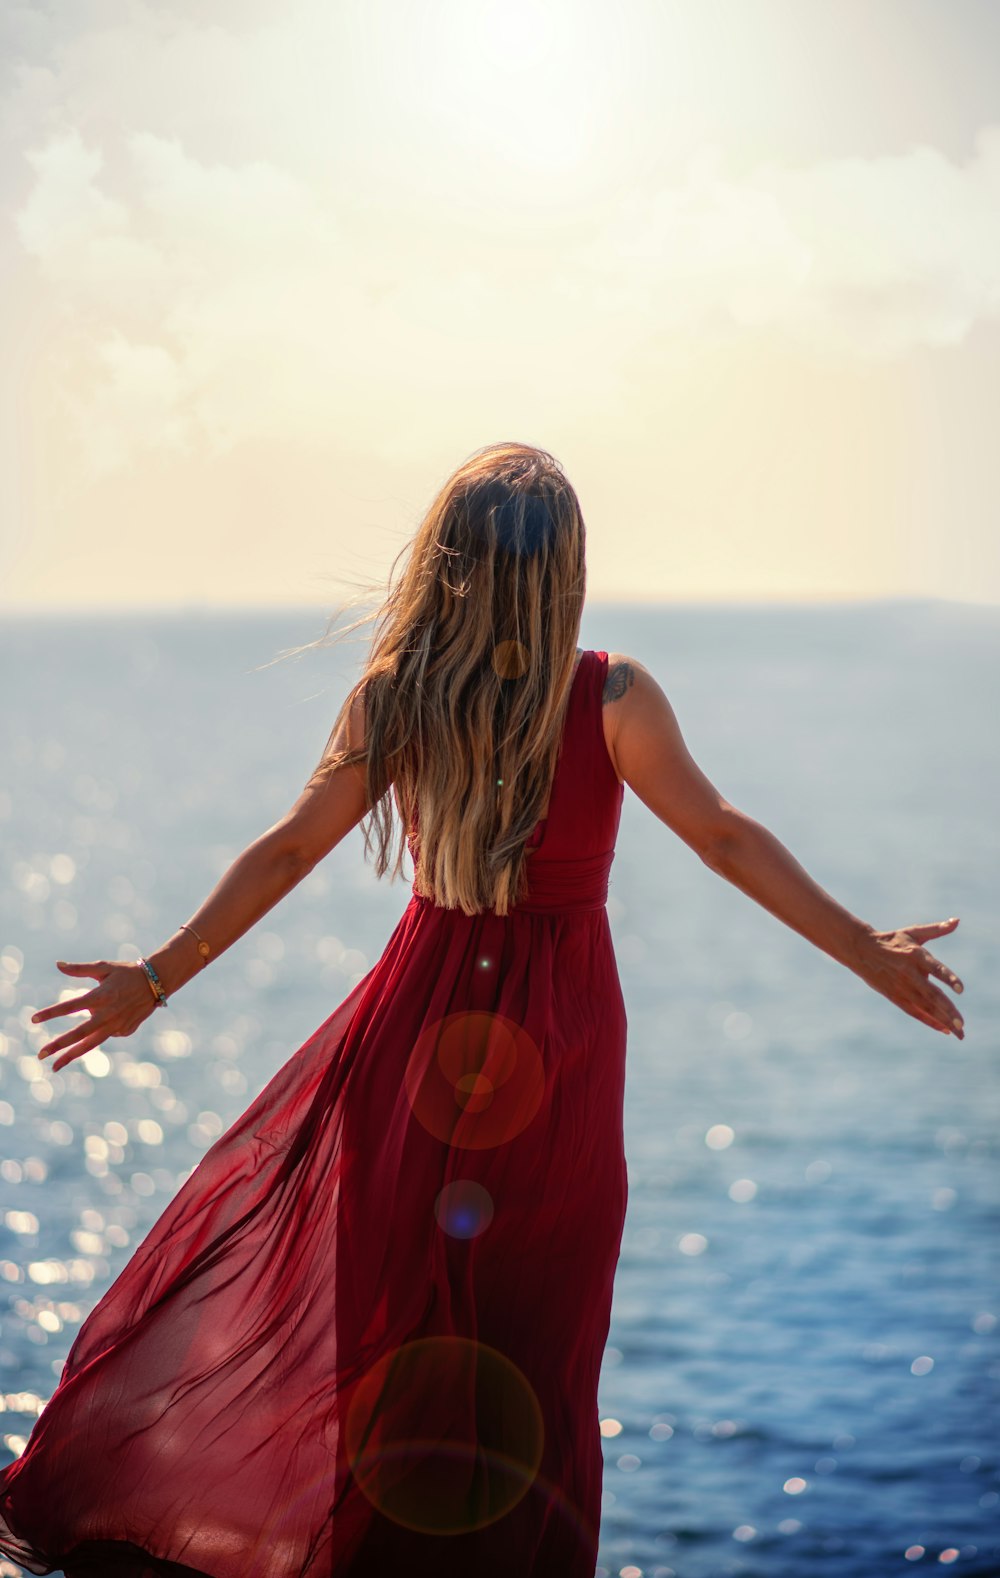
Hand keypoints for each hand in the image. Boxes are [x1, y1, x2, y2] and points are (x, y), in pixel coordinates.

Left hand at [31, 959, 159, 1071]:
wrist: (157, 983)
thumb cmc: (126, 972)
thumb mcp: (103, 967)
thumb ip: (79, 969)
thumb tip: (57, 965)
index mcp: (101, 996)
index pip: (70, 1006)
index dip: (51, 1013)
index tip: (33, 1019)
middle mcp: (108, 1014)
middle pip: (79, 1034)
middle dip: (58, 1045)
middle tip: (40, 1055)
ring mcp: (117, 1025)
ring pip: (91, 1045)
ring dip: (71, 1055)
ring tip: (55, 1066)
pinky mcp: (124, 1031)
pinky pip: (105, 1035)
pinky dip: (98, 1033)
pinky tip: (105, 1021)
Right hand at [852, 917, 964, 1037]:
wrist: (861, 949)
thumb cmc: (892, 940)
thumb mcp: (913, 933)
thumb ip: (936, 929)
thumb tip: (957, 921)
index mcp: (916, 955)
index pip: (936, 969)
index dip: (948, 978)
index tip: (961, 989)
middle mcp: (909, 973)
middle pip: (931, 995)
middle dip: (947, 1011)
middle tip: (962, 1025)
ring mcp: (901, 987)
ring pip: (925, 1007)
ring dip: (942, 1020)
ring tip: (959, 1032)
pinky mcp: (895, 996)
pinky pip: (915, 1012)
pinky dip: (929, 1021)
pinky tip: (944, 1029)